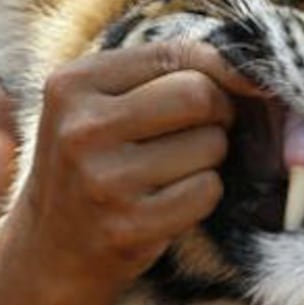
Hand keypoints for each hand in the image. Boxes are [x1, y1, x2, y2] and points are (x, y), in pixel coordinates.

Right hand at [18, 40, 267, 284]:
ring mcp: (104, 179)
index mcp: (73, 84)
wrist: (51, 251)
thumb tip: (252, 73)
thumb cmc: (94, 162)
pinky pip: (207, 190)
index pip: (174, 53)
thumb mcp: (102, 104)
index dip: (216, 71)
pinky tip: (171, 200)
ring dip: (210, 157)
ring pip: (210, 144)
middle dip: (218, 112)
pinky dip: (204, 193)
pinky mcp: (129, 225)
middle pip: (198, 95)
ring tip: (174, 169)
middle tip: (203, 129)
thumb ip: (164, 73)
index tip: (230, 87)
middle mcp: (82, 128)